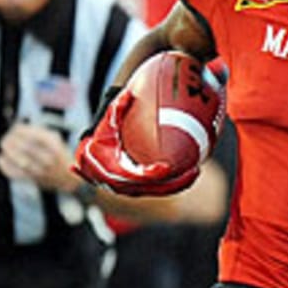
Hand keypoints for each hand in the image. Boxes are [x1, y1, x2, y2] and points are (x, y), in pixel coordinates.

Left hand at [0, 122, 75, 191]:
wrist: (68, 177)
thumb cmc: (58, 154)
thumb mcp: (54, 139)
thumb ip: (37, 131)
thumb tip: (16, 127)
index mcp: (54, 146)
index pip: (32, 135)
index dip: (19, 130)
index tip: (14, 128)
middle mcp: (48, 158)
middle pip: (24, 147)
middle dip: (11, 140)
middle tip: (6, 138)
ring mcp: (41, 170)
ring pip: (19, 160)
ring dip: (8, 151)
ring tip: (4, 145)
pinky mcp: (34, 179)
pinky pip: (16, 173)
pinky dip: (5, 166)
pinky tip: (0, 159)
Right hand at [72, 89, 196, 196]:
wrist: (92, 160)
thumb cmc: (100, 139)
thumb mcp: (105, 125)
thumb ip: (114, 112)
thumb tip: (127, 96)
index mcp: (111, 171)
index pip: (133, 177)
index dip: (150, 175)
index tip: (167, 168)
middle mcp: (122, 186)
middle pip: (152, 188)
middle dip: (173, 182)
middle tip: (192, 170)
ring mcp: (131, 191)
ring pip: (159, 191)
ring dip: (178, 184)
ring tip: (195, 171)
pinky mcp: (140, 191)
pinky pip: (160, 190)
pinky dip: (175, 184)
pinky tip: (191, 173)